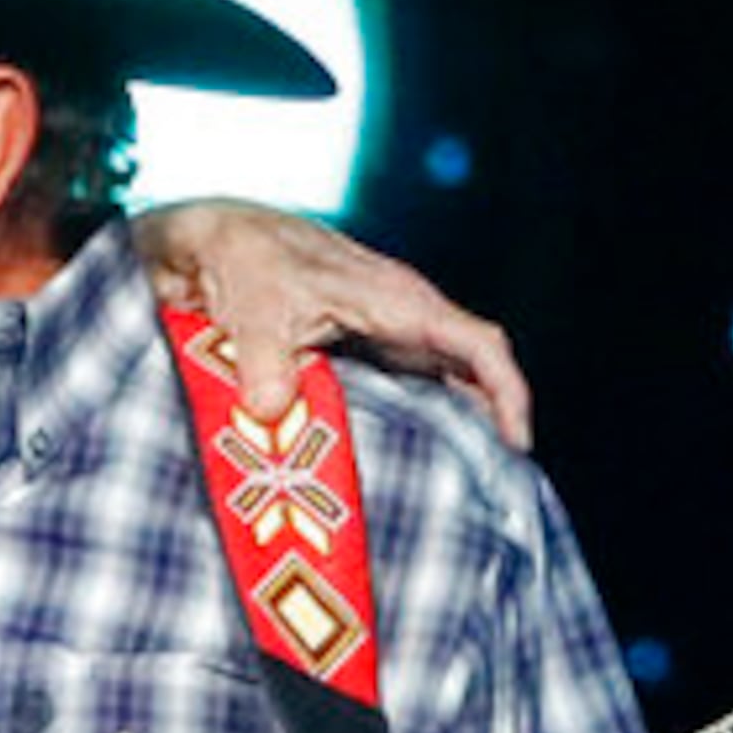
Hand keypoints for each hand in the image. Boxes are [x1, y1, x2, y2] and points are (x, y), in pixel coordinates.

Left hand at [132, 206, 531, 450]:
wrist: (216, 243)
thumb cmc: (246, 259)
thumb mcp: (253, 308)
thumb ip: (264, 359)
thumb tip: (271, 407)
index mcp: (396, 299)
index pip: (476, 344)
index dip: (506, 392)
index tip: (515, 443)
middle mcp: (404, 316)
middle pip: (474, 373)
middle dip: (494, 426)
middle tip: (496, 490)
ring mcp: (387, 334)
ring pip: (446, 385)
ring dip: (461, 430)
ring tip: (465, 490)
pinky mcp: (364, 352)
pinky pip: (410, 391)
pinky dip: (420, 426)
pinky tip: (412, 467)